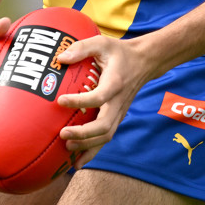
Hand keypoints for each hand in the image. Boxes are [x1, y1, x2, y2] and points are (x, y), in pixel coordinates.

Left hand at [56, 34, 150, 167]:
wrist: (144, 62)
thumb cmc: (119, 52)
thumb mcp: (102, 42)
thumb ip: (82, 48)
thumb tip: (60, 59)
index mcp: (115, 83)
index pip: (98, 97)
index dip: (79, 101)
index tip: (60, 100)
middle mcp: (118, 102)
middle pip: (104, 127)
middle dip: (83, 134)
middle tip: (63, 134)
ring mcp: (119, 112)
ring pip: (106, 136)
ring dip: (87, 145)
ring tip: (66, 147)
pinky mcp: (117, 117)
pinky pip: (106, 138)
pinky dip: (92, 151)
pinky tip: (77, 162)